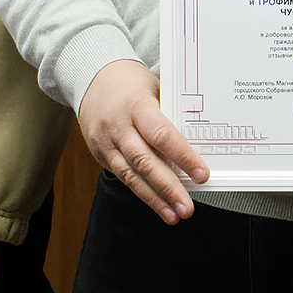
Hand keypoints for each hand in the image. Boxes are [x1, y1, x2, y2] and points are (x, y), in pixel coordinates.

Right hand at [78, 59, 207, 223]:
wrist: (92, 77)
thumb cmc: (131, 82)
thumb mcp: (154, 88)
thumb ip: (169, 114)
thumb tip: (197, 144)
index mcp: (135, 104)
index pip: (161, 134)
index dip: (182, 156)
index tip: (201, 174)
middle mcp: (117, 125)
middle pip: (145, 161)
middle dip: (168, 188)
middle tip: (187, 208)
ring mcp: (104, 140)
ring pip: (130, 175)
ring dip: (154, 199)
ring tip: (174, 216)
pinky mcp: (98, 152)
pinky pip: (122, 175)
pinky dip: (141, 192)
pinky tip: (157, 204)